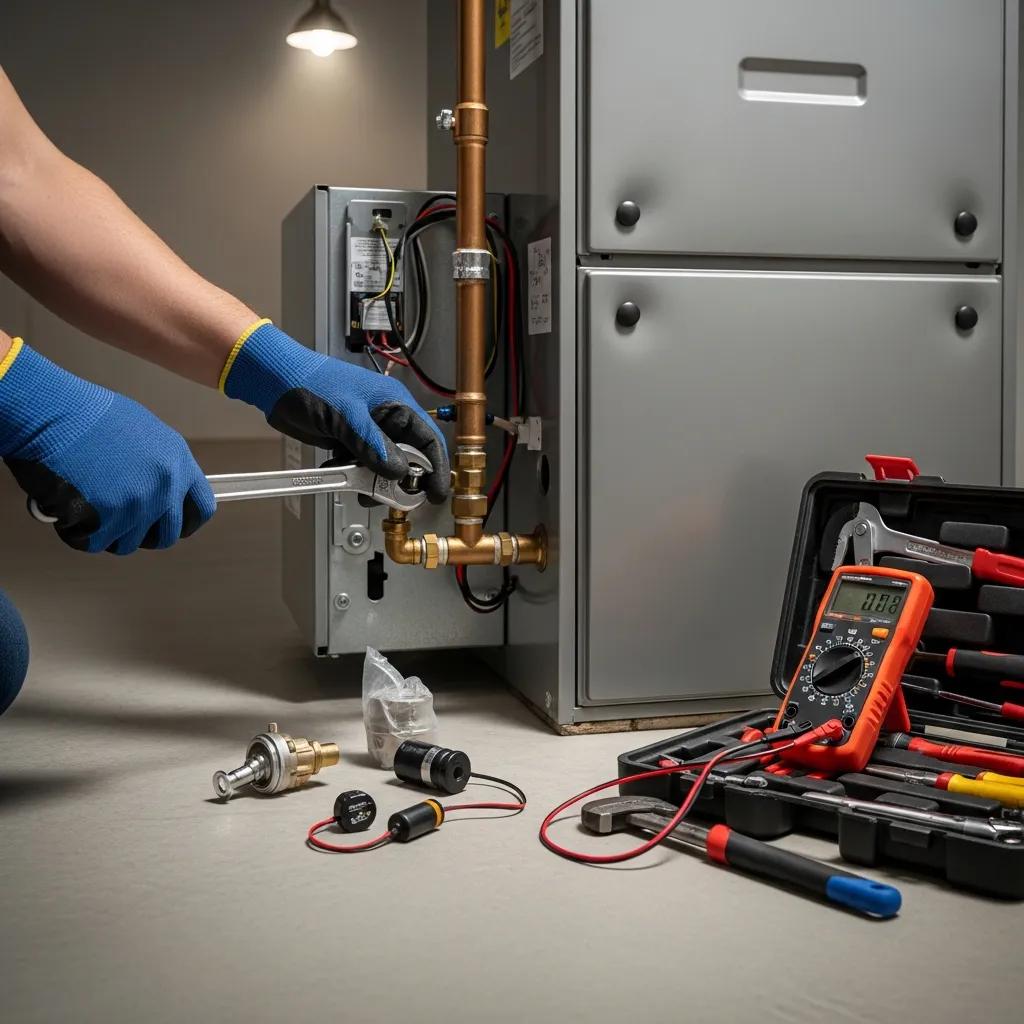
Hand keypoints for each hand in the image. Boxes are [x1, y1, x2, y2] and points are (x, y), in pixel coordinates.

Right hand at [0, 339, 214, 552]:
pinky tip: (68, 508)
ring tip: (87, 504)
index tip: (172, 525)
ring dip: (107, 532)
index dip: (185, 522)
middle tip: (121, 523)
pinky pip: (93, 543)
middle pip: (165, 535)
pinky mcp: (106, 519)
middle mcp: (164, 488)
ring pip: (127, 543)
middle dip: (144, 535)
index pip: (202, 508)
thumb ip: (160, 466)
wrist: (51, 414)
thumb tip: (161, 489)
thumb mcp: (144, 432)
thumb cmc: (88, 415)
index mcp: (178, 463)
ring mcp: (137, 506)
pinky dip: (78, 532)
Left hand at [221, 321, 449, 503]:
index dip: (435, 468)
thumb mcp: (347, 418)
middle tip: (394, 498)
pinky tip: (340, 475)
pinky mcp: (348, 440)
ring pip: (383, 465)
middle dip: (401, 480)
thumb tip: (398, 472)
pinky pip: (361, 465)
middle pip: (408, 457)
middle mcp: (385, 418)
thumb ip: (374, 447)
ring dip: (374, 482)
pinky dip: (354, 475)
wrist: (276, 381)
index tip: (435, 493)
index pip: (427, 439)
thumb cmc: (312, 384)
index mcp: (395, 404)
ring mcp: (367, 430)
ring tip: (362, 492)